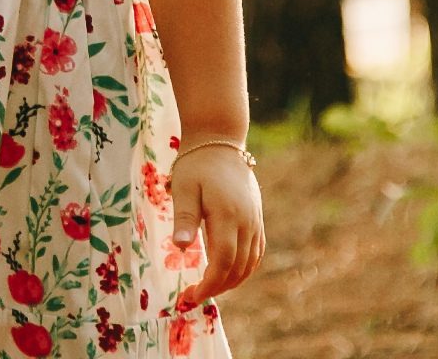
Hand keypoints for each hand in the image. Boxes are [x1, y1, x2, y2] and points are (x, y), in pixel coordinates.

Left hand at [168, 145, 263, 313]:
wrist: (220, 141)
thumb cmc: (196, 165)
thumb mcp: (184, 188)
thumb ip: (184, 217)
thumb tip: (180, 247)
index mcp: (227, 215)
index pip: (223, 261)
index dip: (210, 284)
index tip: (191, 295)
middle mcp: (246, 222)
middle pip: (238, 268)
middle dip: (217, 287)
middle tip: (193, 295)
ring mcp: (255, 221)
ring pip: (249, 263)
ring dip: (231, 281)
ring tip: (208, 287)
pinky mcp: (257, 218)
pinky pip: (256, 252)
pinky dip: (244, 268)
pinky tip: (228, 273)